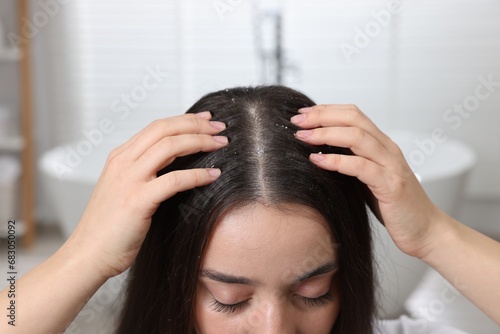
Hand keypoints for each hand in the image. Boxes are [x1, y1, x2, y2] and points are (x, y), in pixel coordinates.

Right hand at [66, 112, 227, 278]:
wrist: (88, 255)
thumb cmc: (109, 227)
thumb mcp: (123, 189)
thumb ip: (143, 172)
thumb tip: (175, 163)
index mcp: (120, 157)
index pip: (156, 127)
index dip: (184, 120)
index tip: (206, 120)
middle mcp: (123, 163)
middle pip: (164, 129)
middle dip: (196, 124)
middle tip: (220, 128)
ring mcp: (129, 180)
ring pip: (170, 147)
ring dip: (200, 142)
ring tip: (221, 144)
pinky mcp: (137, 201)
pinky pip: (175, 180)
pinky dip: (198, 175)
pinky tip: (214, 175)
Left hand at [291, 104, 444, 258]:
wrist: (425, 231)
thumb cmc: (393, 206)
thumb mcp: (367, 179)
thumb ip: (351, 163)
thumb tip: (318, 153)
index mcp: (381, 145)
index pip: (353, 114)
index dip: (326, 110)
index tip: (302, 114)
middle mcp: (387, 149)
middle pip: (353, 118)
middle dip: (321, 116)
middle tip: (296, 120)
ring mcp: (391, 165)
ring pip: (357, 137)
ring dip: (325, 134)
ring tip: (302, 137)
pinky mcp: (391, 185)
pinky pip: (361, 167)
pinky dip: (336, 161)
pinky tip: (316, 160)